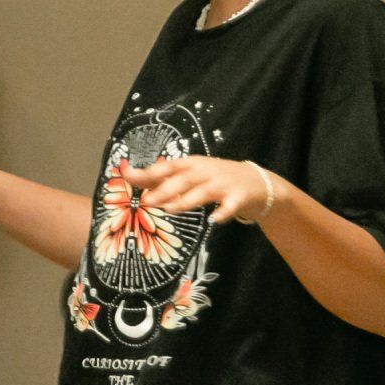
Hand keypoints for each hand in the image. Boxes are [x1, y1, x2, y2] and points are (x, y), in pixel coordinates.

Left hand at [126, 156, 273, 224]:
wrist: (257, 182)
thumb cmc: (216, 179)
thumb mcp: (191, 175)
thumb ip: (164, 178)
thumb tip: (131, 178)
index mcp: (192, 164)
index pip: (168, 167)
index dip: (149, 172)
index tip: (128, 176)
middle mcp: (206, 171)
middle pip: (183, 179)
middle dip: (165, 189)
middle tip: (148, 201)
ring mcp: (223, 184)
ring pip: (203, 192)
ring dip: (187, 200)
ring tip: (171, 209)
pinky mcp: (239, 197)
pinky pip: (230, 206)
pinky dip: (223, 212)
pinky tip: (214, 220)